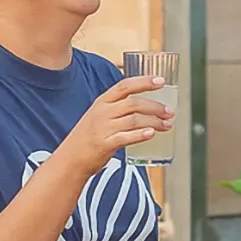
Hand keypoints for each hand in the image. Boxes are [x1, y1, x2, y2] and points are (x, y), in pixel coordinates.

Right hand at [58, 76, 173, 177]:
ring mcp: (103, 128)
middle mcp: (102, 112)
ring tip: (167, 125)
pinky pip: (125, 137)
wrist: (70, 159)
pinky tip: (151, 134)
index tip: (161, 81)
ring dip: (154, 121)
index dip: (144, 81)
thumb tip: (147, 108)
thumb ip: (118, 109)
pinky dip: (140, 135)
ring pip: (134, 120)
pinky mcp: (104, 144)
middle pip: (134, 103)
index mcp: (102, 102)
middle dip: (155, 106)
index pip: (125, 86)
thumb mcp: (99, 116)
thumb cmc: (89, 137)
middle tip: (170, 112)